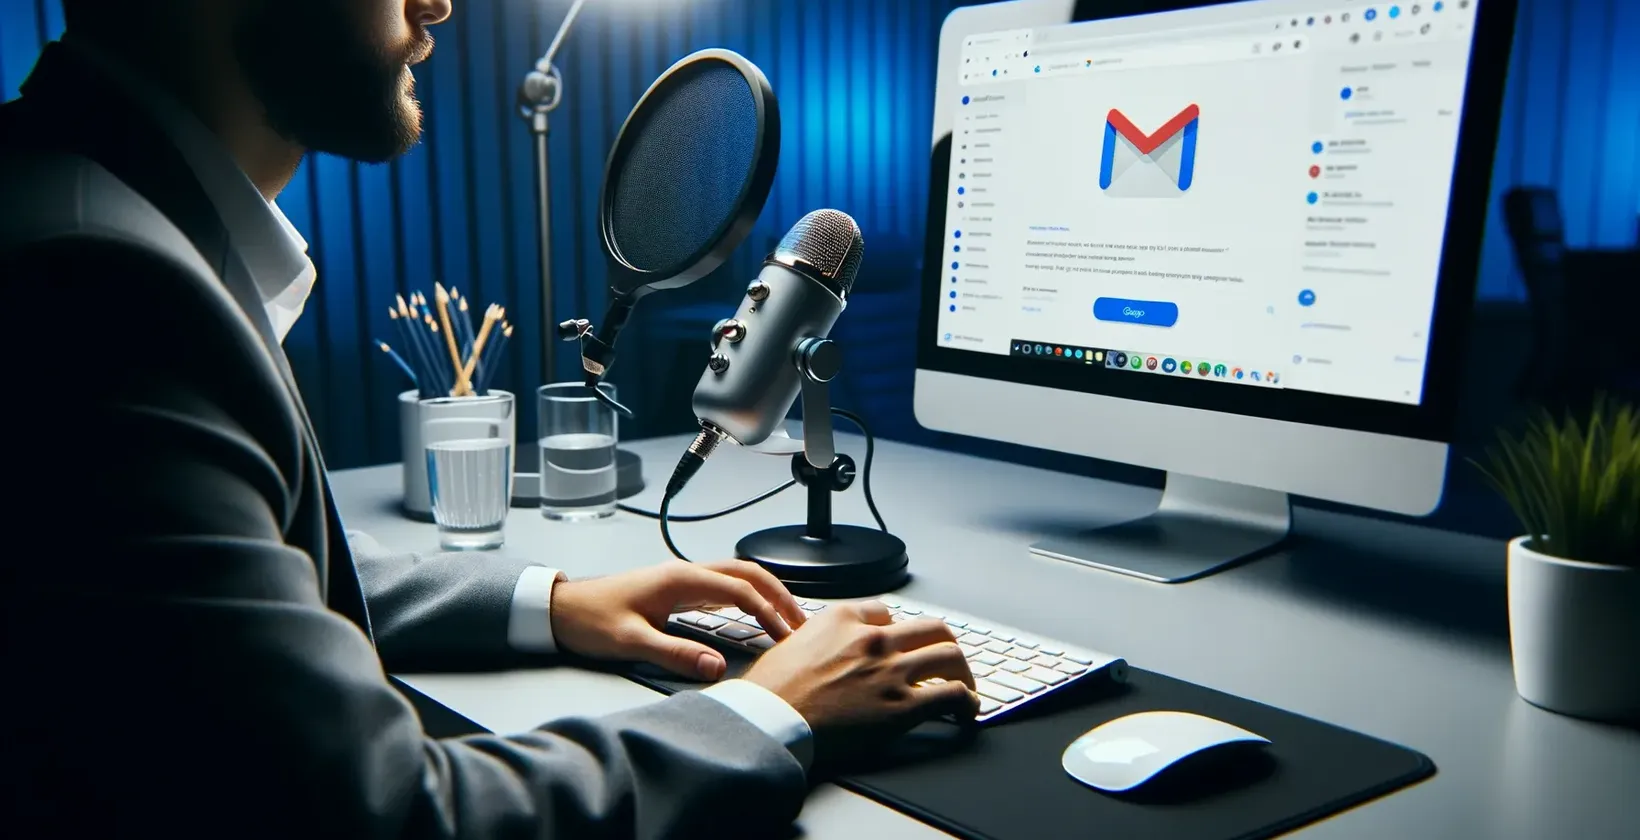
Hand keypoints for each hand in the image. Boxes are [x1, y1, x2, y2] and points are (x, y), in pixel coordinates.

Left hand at [550, 560, 807, 680]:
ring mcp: (682, 578)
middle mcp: (685, 573)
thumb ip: (674, 653)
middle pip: (747, 573)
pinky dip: (748, 596)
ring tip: (787, 618)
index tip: (786, 634)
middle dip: (778, 595)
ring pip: (738, 575)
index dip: (768, 610)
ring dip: (766, 593)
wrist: (561, 609)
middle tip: (800, 624)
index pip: (739, 589)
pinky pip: (724, 585)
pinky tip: (755, 614)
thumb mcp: (631, 642)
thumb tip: (715, 666)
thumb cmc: (590, 621)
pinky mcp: (678, 588)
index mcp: (679, 580)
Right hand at [742, 600, 979, 765]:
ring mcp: (890, 671)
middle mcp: (873, 639)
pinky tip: (968, 709)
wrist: (769, 720)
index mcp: (843, 619)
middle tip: (947, 658)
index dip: (896, 630)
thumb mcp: (790, 643)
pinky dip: (967, 701)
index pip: (886, 613)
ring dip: (964, 671)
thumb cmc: (770, 691)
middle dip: (944, 643)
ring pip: (950, 655)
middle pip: (931, 627)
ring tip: (965, 684)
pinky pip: (951, 695)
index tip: (901, 644)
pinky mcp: (902, 707)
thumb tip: (826, 650)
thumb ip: (818, 638)